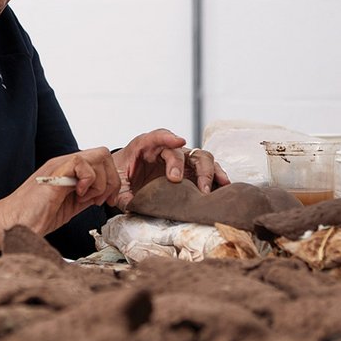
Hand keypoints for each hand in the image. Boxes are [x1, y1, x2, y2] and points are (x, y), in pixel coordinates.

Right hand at [0, 147, 124, 236]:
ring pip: (98, 157)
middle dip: (111, 180)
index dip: (112, 181)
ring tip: (85, 199)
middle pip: (104, 155)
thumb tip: (102, 195)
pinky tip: (77, 196)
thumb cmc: (33, 218)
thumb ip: (84, 197)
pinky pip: (81, 162)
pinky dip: (88, 181)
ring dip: (99, 183)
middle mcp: (65, 164)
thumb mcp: (68, 206)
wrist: (12, 223)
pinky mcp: (54, 172)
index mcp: (69, 171)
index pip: (102, 162)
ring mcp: (59, 166)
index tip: (107, 201)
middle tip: (100, 200)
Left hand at [111, 128, 229, 208]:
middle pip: (180, 150)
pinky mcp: (191, 171)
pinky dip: (217, 176)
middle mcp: (167, 149)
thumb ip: (122, 193)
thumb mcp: (117, 183)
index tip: (179, 141)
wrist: (127, 173)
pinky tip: (222, 186)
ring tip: (206, 192)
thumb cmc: (122, 173)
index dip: (168, 137)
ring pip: (200, 157)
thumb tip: (132, 205)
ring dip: (206, 172)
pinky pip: (208, 169)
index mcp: (145, 146)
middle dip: (181, 164)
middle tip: (177, 182)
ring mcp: (182, 159)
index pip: (157, 136)